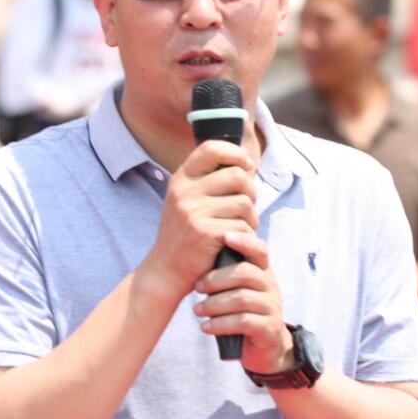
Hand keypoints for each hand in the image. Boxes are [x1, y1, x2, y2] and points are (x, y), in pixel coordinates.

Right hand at [139, 140, 257, 301]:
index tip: (246, 165)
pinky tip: (235, 242)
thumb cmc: (184, 234)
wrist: (166, 270)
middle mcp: (184, 192)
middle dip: (250, 191)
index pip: (211, 148)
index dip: (235, 153)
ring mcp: (193, 212)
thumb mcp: (186, 201)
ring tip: (241, 226)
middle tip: (247, 206)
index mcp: (181, 179)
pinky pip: (243, 226)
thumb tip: (245, 162)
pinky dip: (246, 236)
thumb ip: (207, 181)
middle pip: (237, 176)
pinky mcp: (205, 233)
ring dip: (251, 217)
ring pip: (244, 203)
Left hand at [191, 230, 293, 375]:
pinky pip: (244, 322)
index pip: (259, 250)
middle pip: (245, 273)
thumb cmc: (241, 312)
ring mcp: (272, 307)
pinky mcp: (269, 328)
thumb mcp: (235, 290)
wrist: (263, 347)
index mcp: (262, 272)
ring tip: (197, 311)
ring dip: (214, 304)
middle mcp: (270, 286)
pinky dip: (220, 324)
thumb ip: (224, 273)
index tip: (225, 236)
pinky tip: (206, 327)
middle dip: (216, 279)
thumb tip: (196, 254)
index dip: (244, 241)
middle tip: (196, 287)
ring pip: (242, 298)